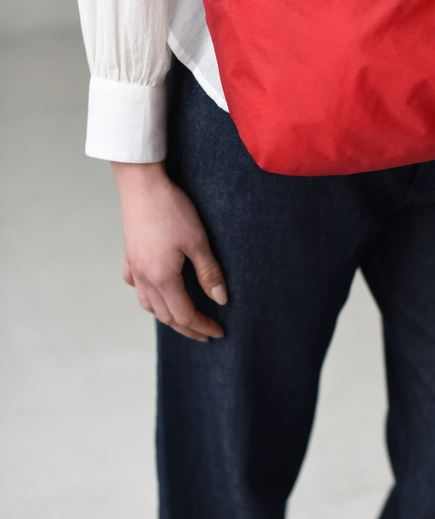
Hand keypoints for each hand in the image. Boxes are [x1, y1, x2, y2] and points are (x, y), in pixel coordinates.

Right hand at [112, 161, 225, 341]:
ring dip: (167, 316)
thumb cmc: (171, 208)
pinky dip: (148, 296)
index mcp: (162, 278)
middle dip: (188, 328)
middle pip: (166, 315)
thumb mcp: (198, 240)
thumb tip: (220, 300)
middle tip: (206, 334)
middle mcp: (144, 278)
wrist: (142, 183)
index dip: (203, 326)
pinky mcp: (130, 255)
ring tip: (184, 319)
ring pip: (148, 304)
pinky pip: (136, 286)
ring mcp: (134, 267)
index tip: (219, 332)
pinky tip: (156, 291)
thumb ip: (209, 272)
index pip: (185, 314)